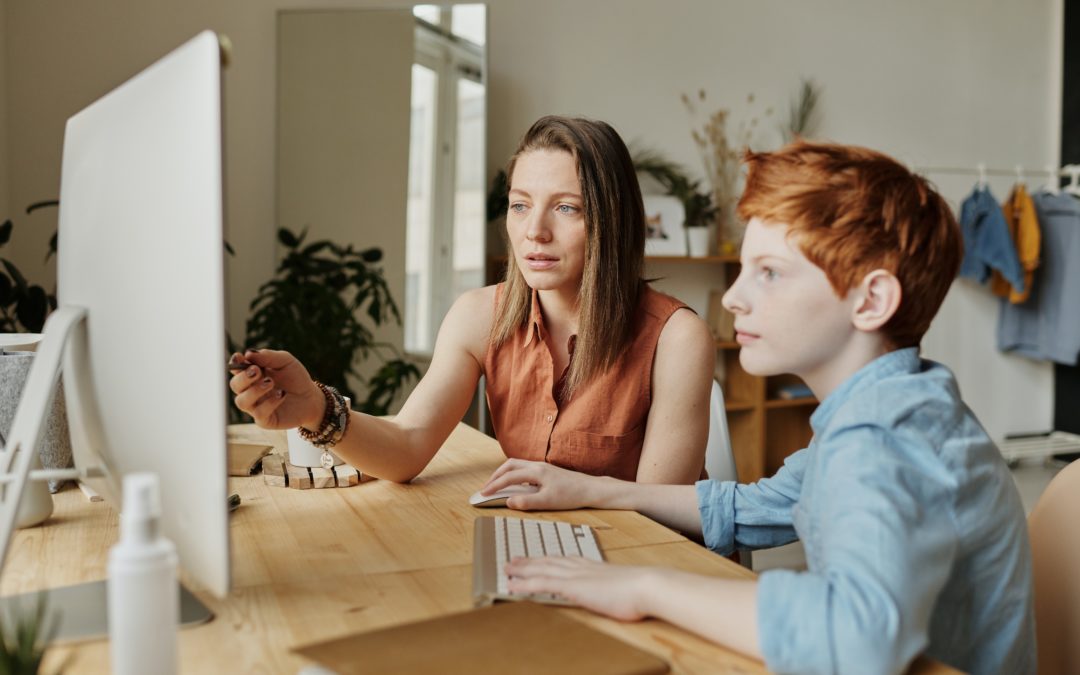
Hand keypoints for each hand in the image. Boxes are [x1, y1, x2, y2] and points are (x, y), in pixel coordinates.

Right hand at [228, 349, 323, 429]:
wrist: (311, 397)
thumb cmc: (295, 378)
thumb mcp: (285, 361)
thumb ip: (268, 356)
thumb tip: (248, 353)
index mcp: (252, 374)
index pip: (236, 369)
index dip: (234, 363)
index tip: (239, 357)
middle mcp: (250, 391)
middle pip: (235, 385)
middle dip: (243, 378)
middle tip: (257, 371)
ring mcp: (256, 406)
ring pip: (242, 402)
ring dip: (254, 391)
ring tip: (271, 382)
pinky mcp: (265, 420)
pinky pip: (259, 413)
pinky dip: (269, 403)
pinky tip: (282, 394)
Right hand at [480, 459, 598, 509]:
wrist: (590, 489)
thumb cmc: (571, 495)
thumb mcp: (548, 502)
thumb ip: (526, 502)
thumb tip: (508, 501)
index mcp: (536, 472)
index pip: (509, 477)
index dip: (494, 485)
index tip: (483, 494)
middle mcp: (537, 466)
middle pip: (509, 465)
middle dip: (495, 476)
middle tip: (486, 488)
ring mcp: (542, 467)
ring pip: (517, 465)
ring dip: (504, 473)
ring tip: (497, 485)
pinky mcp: (546, 470)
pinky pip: (524, 468)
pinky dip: (514, 474)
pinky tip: (515, 485)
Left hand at [506, 556, 652, 621]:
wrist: (646, 585)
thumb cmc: (641, 590)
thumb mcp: (623, 586)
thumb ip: (613, 587)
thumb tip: (615, 592)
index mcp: (592, 566)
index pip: (564, 560)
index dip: (548, 559)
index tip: (538, 558)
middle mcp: (580, 567)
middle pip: (549, 561)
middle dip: (530, 561)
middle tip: (514, 560)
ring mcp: (575, 576)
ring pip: (541, 570)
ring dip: (522, 569)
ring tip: (507, 569)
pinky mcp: (572, 587)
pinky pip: (542, 584)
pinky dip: (524, 584)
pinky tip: (513, 586)